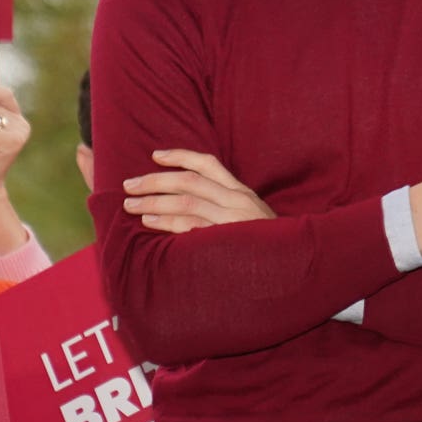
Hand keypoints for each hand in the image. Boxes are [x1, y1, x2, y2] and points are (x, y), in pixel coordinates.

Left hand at [122, 151, 273, 231]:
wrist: (293, 266)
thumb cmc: (267, 245)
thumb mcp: (253, 217)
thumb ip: (227, 205)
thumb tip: (191, 199)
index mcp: (242, 192)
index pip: (208, 164)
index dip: (180, 156)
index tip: (155, 155)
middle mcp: (238, 200)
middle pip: (190, 181)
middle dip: (155, 181)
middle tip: (129, 185)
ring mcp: (233, 220)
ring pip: (187, 202)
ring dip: (155, 201)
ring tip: (132, 204)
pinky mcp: (227, 240)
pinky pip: (192, 227)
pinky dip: (168, 222)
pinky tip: (150, 222)